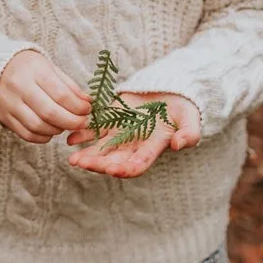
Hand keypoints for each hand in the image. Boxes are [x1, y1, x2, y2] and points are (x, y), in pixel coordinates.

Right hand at [0, 49, 91, 143]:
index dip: (78, 106)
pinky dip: (43, 137)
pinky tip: (51, 130)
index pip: (61, 94)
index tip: (88, 110)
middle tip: (83, 123)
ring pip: (39, 126)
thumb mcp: (49, 67)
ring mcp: (10, 104)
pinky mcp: (5, 118)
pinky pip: (27, 134)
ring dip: (58, 129)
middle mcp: (20, 87)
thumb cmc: (27, 67)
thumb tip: (88, 102)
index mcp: (34, 71)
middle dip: (72, 122)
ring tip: (66, 124)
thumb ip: (68, 85)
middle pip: (50, 113)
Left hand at [66, 92, 200, 178]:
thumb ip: (189, 134)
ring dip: (87, 155)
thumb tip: (180, 145)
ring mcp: (121, 133)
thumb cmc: (184, 109)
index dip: (125, 169)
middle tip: (82, 164)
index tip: (113, 170)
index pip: (137, 165)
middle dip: (98, 165)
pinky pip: (95, 129)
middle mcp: (134, 145)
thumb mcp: (191, 119)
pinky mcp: (112, 119)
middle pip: (114, 161)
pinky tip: (71, 139)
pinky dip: (83, 135)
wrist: (172, 91)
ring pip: (101, 149)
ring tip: (73, 159)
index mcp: (152, 148)